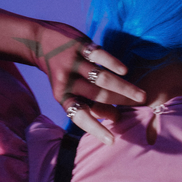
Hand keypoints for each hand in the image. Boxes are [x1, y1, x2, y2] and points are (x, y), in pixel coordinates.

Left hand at [29, 22, 144, 144]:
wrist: (40, 40)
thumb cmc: (61, 72)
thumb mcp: (67, 90)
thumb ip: (88, 102)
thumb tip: (114, 117)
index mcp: (63, 96)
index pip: (79, 116)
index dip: (95, 128)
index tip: (111, 140)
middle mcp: (68, 81)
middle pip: (98, 96)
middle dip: (120, 103)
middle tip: (139, 106)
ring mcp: (74, 63)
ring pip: (102, 79)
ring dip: (123, 88)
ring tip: (141, 96)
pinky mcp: (80, 45)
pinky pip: (99, 55)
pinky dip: (113, 63)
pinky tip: (124, 71)